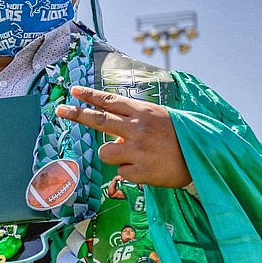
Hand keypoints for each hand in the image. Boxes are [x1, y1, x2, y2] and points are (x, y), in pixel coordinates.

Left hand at [55, 86, 191, 188]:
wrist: (201, 158)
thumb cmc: (178, 136)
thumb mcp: (159, 117)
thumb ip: (134, 119)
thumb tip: (110, 131)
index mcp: (142, 112)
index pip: (110, 101)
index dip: (90, 96)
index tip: (73, 90)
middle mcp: (137, 128)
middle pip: (99, 120)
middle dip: (76, 114)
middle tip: (60, 110)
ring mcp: (138, 151)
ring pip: (104, 152)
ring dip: (112, 154)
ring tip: (130, 156)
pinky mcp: (141, 172)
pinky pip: (121, 172)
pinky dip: (129, 171)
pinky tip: (145, 168)